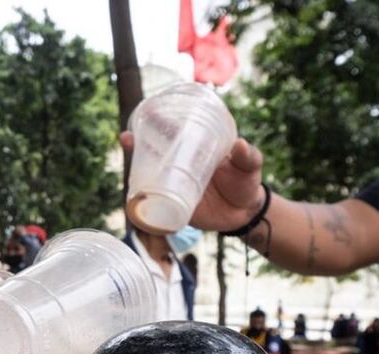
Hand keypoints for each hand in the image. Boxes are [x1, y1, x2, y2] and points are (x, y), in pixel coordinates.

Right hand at [119, 131, 265, 232]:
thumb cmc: (246, 183)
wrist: (244, 215)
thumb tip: (240, 145)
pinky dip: (141, 197)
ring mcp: (176, 185)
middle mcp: (181, 165)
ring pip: (149, 174)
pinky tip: (131, 192)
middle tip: (128, 139)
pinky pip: (154, 202)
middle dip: (137, 143)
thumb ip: (248, 157)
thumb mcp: (250, 167)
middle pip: (154, 151)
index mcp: (196, 149)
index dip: (158, 122)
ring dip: (134, 167)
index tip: (148, 113)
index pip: (174, 132)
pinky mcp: (174, 206)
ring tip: (127, 165)